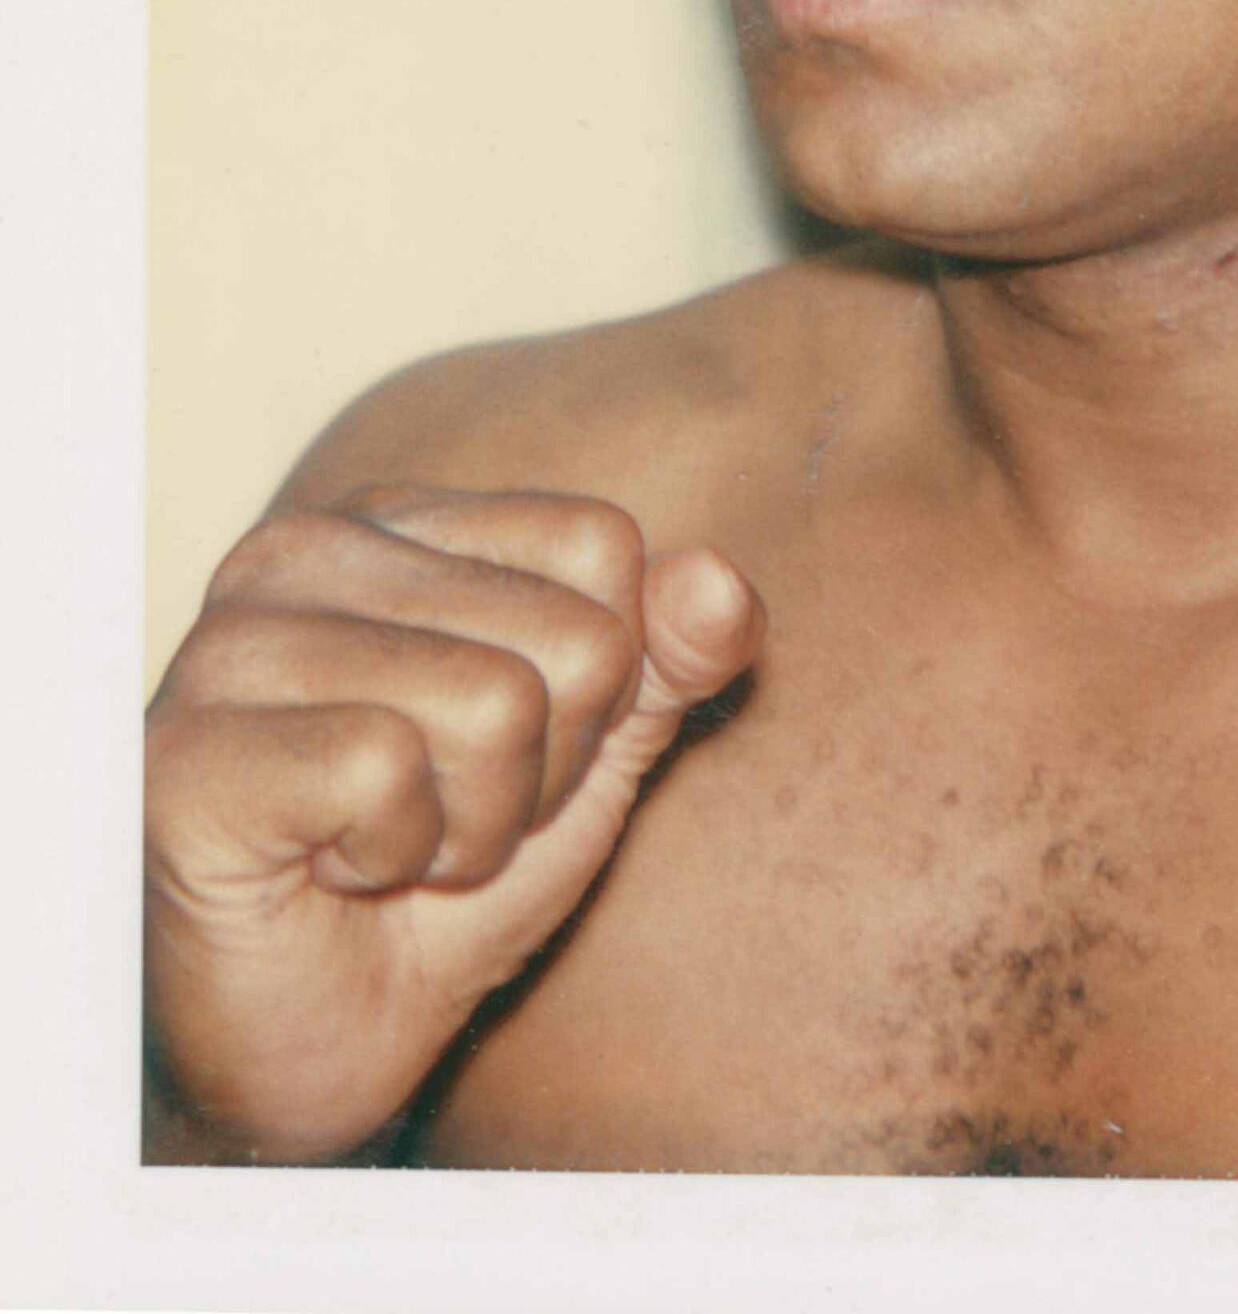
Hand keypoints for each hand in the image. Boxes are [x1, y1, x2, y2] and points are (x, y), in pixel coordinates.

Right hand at [144, 486, 762, 1161]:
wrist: (321, 1043)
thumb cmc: (446, 882)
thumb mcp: (592, 756)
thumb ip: (668, 658)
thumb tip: (723, 584)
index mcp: (403, 520)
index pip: (602, 543)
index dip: (598, 684)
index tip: (510, 754)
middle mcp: (308, 548)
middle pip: (570, 635)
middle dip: (541, 769)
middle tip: (441, 816)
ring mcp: (232, 641)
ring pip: (494, 703)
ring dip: (473, 823)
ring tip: (388, 843)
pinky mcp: (189, 748)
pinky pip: (387, 770)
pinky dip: (393, 854)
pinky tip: (329, 868)